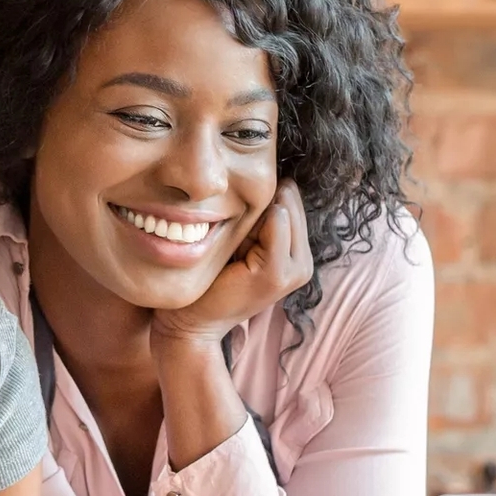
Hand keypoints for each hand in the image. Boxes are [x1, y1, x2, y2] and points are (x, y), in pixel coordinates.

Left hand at [152, 180, 311, 347]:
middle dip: (259, 202)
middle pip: (289, 200)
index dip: (261, 197)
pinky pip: (276, 223)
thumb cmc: (208, 278)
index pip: (290, 200)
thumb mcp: (238, 242)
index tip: (232, 215)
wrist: (191, 322)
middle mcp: (303, 263)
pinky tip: (234, 240)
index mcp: (296, 254)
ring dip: (253, 213)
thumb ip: (255, 217)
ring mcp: (295, 271)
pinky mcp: (277, 274)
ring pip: (284, 208)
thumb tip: (262, 173)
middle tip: (228, 227)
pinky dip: (254, 222)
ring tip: (231, 240)